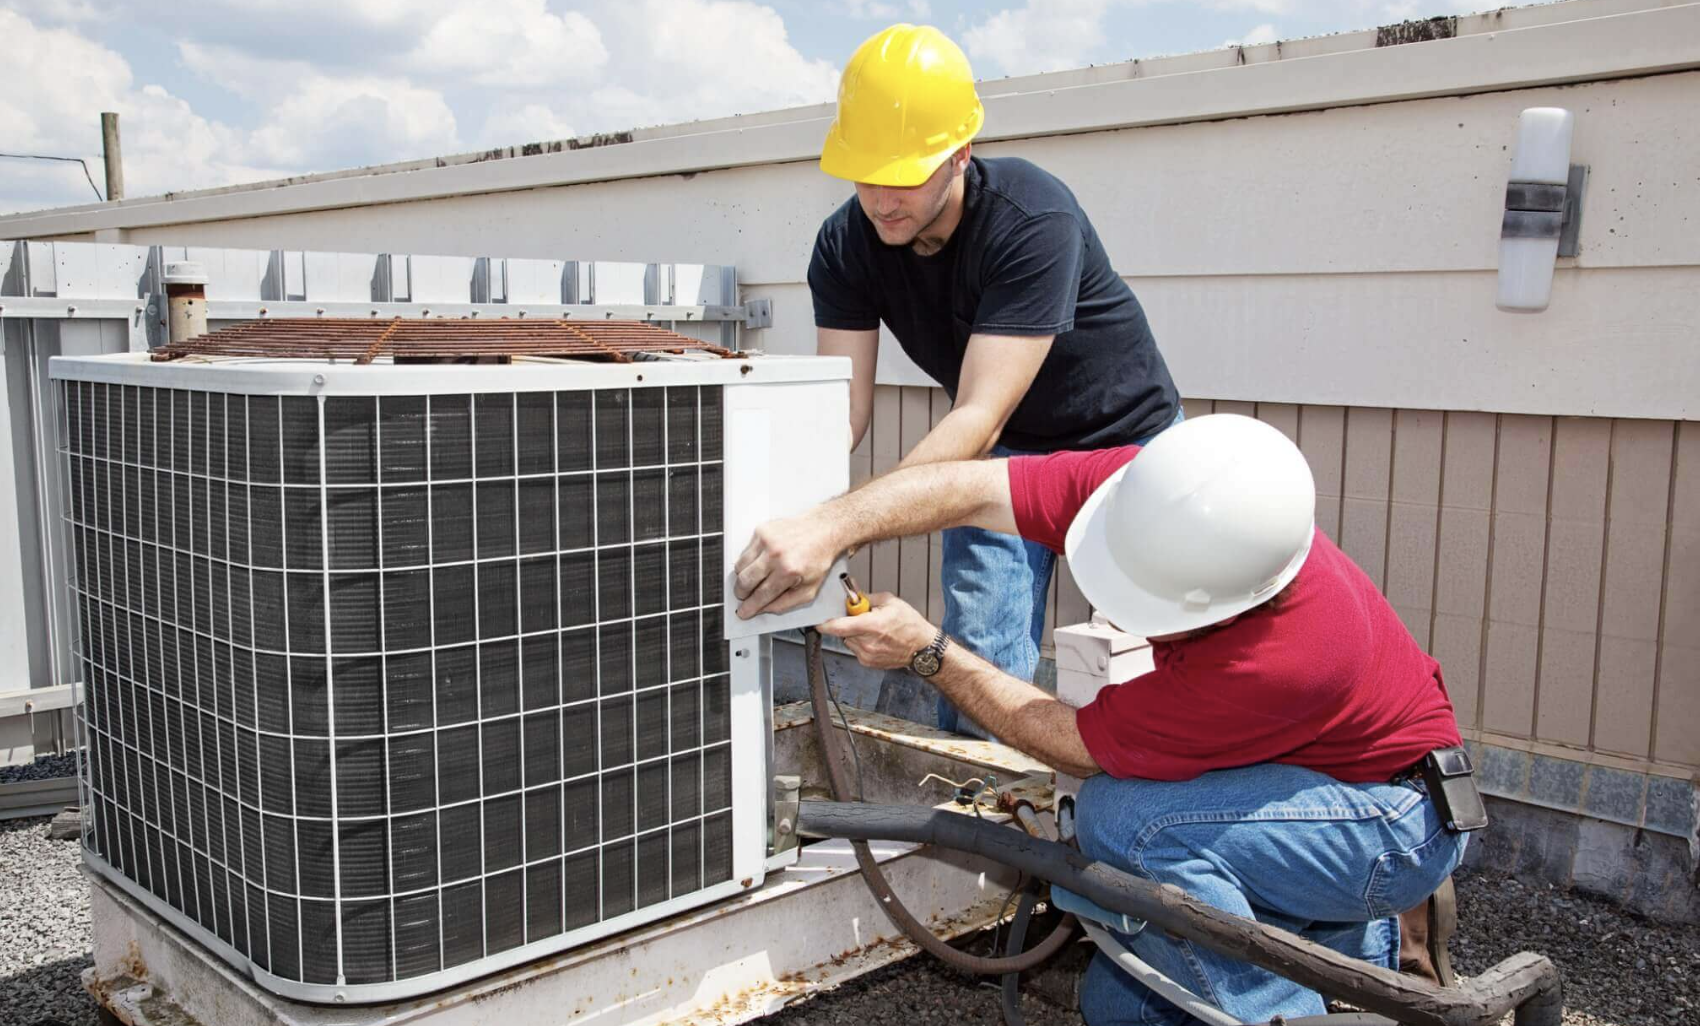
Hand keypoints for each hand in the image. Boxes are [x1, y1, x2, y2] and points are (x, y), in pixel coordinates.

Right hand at [733, 513, 844, 618]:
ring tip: (753, 580)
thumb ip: (785, 603)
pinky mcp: (761, 530)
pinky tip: (759, 563)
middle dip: (742, 594)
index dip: (750, 607)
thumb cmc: (818, 557)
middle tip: (745, 597)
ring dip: (742, 578)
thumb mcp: (809, 589)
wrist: (823, 530)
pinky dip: (747, 562)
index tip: (744, 612)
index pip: (761, 595)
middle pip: (745, 581)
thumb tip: (764, 609)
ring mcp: (766, 540)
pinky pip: (744, 552)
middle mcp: (775, 554)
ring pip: (740, 567)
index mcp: (789, 570)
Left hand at [817, 593, 936, 670]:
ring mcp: (867, 655)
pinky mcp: (868, 663)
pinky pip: (856, 649)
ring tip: (872, 629)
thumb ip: (867, 597)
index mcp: (871, 626)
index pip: (838, 626)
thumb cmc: (911, 625)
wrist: (923, 649)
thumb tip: (853, 593)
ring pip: (848, 640)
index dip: (824, 623)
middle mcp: (867, 643)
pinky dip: (861, 643)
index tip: (818, 620)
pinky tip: (876, 639)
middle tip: (862, 617)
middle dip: (848, 622)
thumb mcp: (891, 602)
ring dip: (854, 633)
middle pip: (843, 632)